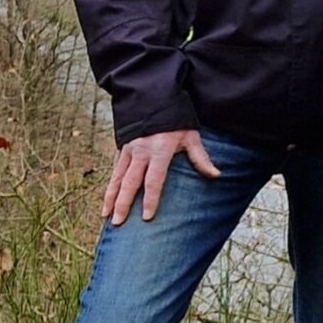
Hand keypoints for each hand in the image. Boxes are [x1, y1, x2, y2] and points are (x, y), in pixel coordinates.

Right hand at [103, 129, 218, 225]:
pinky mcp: (121, 148)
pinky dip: (110, 185)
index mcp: (160, 150)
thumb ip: (200, 157)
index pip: (154, 180)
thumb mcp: (191, 136)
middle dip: (123, 204)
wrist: (153, 98)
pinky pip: (114, 170)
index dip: (151, 199)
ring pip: (117, 178)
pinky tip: (106, 199)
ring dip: (110, 198)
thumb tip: (216, 175)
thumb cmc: (177, 119)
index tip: (147, 217)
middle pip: (130, 183)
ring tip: (106, 216)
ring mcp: (128, 150)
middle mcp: (141, 152)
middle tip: (118, 224)